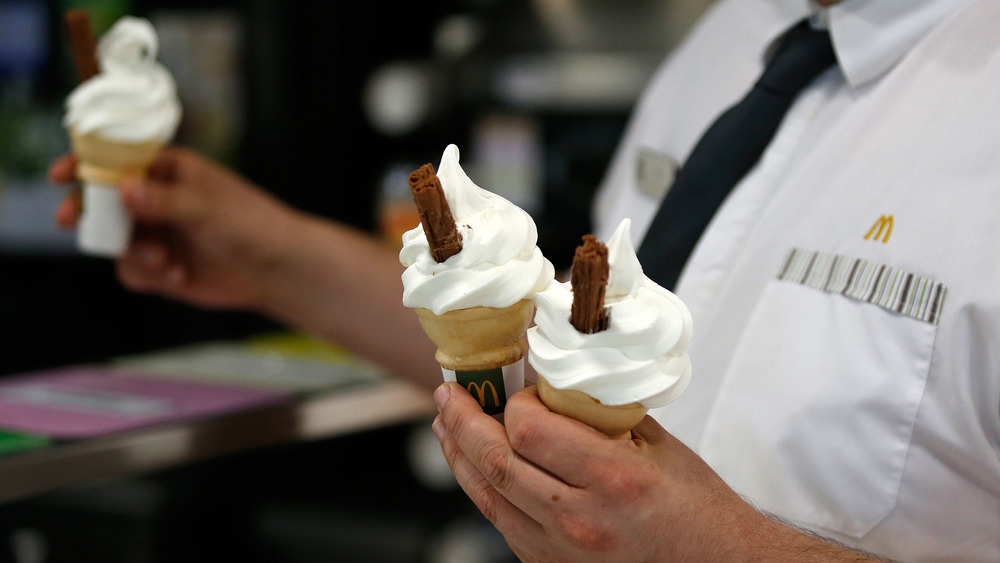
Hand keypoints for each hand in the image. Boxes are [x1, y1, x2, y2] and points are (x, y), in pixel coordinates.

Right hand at [49, 147, 299, 310]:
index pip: (118, 160)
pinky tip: (177, 275)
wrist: (277, 270)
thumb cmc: (252, 226)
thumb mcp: (207, 207)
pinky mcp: (160, 266)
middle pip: (103, 202)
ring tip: (164, 260)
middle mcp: (158, 200)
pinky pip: (131, 271)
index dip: (86, 164)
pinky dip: (147, 275)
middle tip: (70, 221)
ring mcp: (157, 233)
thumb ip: (165, 199)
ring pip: (115, 241)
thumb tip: (124, 187)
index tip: (62, 174)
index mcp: (170, 171)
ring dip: (131, 252)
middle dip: (88, 213)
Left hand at [432, 383, 883, 561]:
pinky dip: (483, 491)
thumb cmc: (698, 509)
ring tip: (446, 426)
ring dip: (459, 457)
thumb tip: (559, 383)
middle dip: (462, 422)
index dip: (512, 403)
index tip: (519, 390)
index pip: (528, 431)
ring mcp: (561, 550)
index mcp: (612, 478)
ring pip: (487, 497)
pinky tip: (476, 469)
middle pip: (495, 462)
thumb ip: (604, 415)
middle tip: (448, 394)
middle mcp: (580, 519)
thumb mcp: (660, 447)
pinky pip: (503, 524)